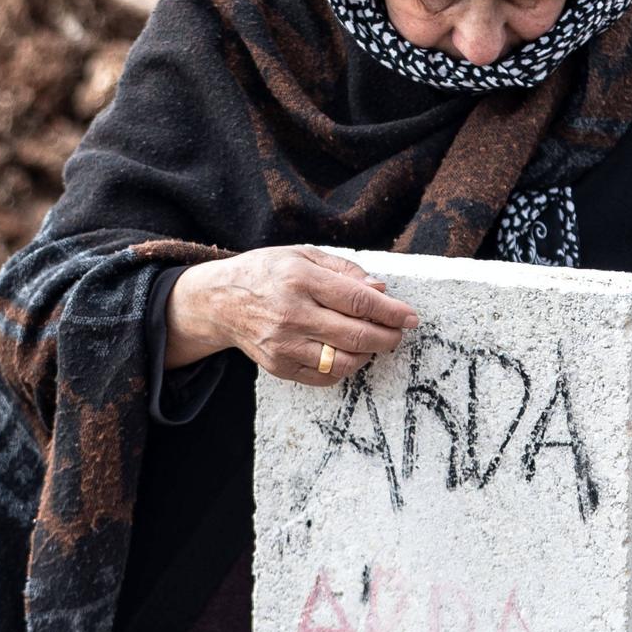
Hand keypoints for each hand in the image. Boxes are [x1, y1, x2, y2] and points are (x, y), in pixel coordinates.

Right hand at [169, 248, 418, 383]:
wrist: (219, 301)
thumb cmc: (267, 273)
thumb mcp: (303, 254)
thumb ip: (344, 270)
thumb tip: (381, 290)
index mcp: (300, 279)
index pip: (358, 301)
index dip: (391, 312)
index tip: (411, 317)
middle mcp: (291, 314)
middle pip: (356, 335)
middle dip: (388, 336)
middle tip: (400, 333)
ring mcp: (284, 344)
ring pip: (344, 361)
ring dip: (369, 354)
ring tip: (374, 341)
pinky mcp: (279, 366)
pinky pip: (325, 376)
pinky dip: (345, 368)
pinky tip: (349, 352)